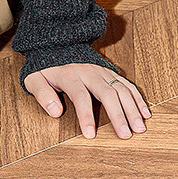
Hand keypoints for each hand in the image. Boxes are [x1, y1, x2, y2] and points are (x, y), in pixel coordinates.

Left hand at [24, 63, 150, 139]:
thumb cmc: (44, 67)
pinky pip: (127, 84)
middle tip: (125, 135)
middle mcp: (89, 72)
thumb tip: (55, 112)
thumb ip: (42, 94)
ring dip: (132, 108)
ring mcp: (101, 71)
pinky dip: (137, 98)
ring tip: (139, 127)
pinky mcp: (109, 72)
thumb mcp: (34, 79)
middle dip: (118, 114)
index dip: (86, 116)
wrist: (55, 44)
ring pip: (121, 88)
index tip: (90, 135)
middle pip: (107, 93)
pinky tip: (144, 112)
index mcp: (70, 75)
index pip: (80, 96)